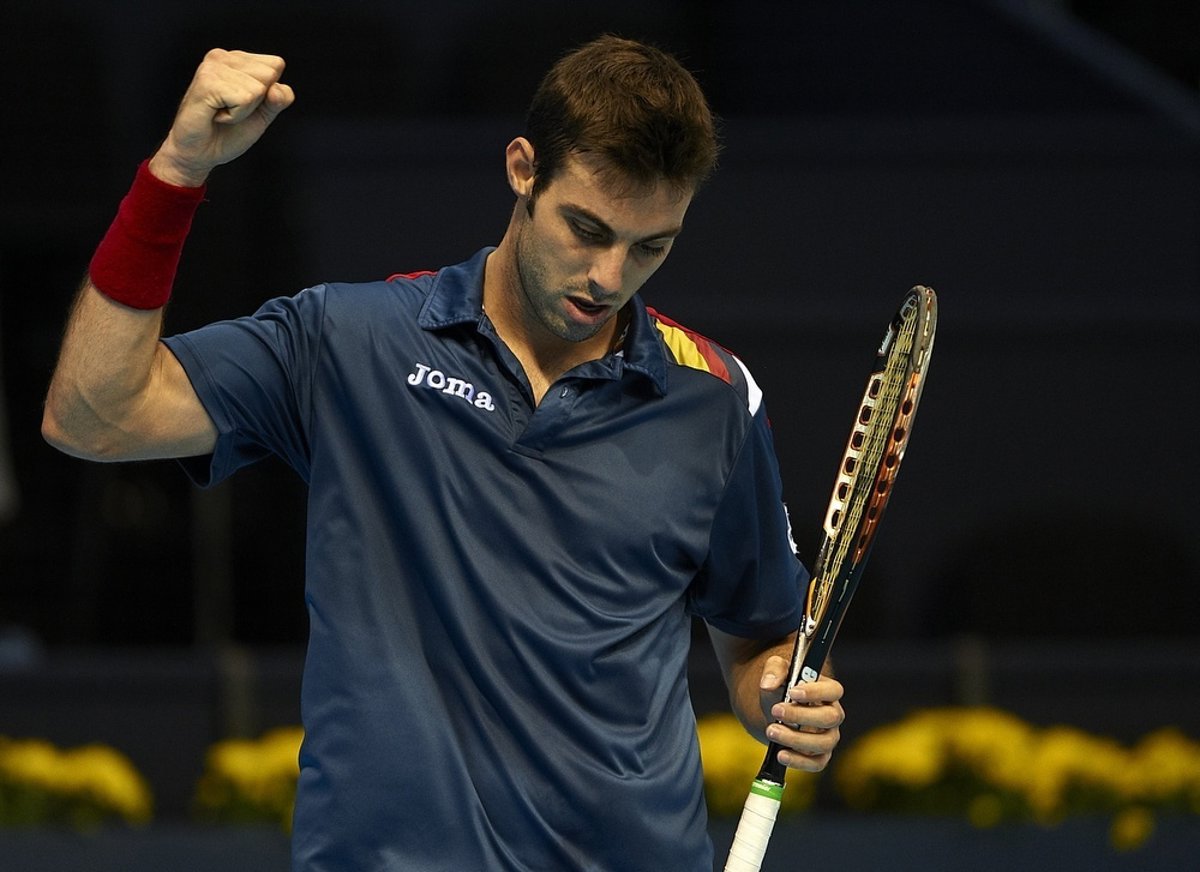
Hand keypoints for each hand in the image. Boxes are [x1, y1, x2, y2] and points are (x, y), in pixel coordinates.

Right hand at [149, 49, 294, 186]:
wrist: (201, 153)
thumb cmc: (227, 132)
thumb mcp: (263, 115)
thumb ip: (279, 100)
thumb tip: (277, 89)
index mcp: (237, 60)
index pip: (276, 65)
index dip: (267, 93)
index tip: (243, 103)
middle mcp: (223, 57)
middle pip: (270, 75)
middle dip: (256, 101)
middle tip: (230, 109)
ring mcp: (213, 67)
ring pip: (258, 89)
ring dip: (243, 111)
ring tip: (221, 112)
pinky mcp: (207, 81)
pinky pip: (244, 99)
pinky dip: (235, 115)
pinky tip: (216, 115)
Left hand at [758, 659, 844, 772]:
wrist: (774, 709)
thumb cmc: (782, 686)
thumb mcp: (777, 669)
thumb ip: (774, 669)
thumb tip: (767, 684)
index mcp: (828, 691)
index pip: (834, 691)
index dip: (816, 692)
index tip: (792, 692)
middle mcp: (833, 714)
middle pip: (830, 718)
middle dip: (801, 716)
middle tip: (775, 711)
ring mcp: (828, 736)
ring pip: (823, 742)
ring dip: (796, 739)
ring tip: (771, 731)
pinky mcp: (820, 755)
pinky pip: (817, 763)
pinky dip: (799, 762)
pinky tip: (781, 754)